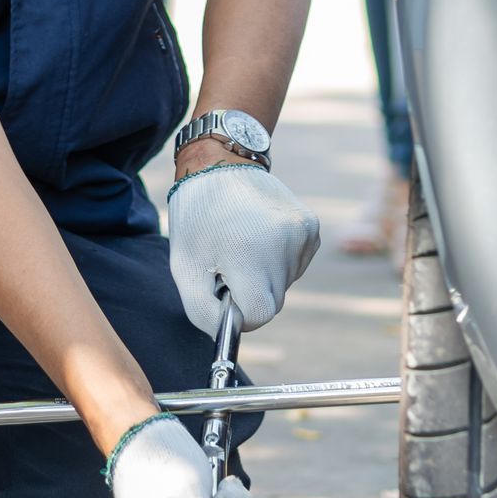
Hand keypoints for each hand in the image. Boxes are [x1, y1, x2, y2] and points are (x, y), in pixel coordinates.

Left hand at [166, 162, 318, 333]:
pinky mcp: (311, 226)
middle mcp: (282, 242)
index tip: (223, 289)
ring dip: (264, 275)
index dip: (238, 310)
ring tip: (243, 244)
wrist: (222, 164)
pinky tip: (260, 237)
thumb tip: (234, 332)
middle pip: (273, 302)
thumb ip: (204, 313)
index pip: (258, 315)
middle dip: (250, 292)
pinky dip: (278, 261)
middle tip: (228, 262)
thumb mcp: (185, 269)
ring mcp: (302, 232)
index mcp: (248, 252)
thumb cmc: (198, 219)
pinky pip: (296, 265)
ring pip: (285, 284)